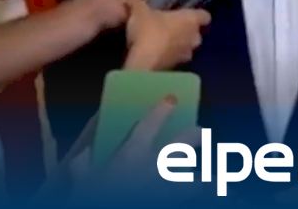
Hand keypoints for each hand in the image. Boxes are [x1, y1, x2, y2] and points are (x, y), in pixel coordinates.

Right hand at [70, 96, 201, 203]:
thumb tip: (85, 154)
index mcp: (133, 153)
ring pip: (198, 177)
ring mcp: (168, 187)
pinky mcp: (171, 202)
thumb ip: (83, 164)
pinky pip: (191, 198)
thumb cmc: (93, 199)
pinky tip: (207, 196)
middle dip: (196, 134)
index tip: (172, 99)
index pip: (152, 122)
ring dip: (206, 176)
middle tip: (200, 132)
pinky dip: (199, 196)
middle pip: (186, 141)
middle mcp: (156, 166)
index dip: (163, 109)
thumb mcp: (81, 181)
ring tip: (215, 177)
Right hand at [125, 0, 210, 69]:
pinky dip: (169, 55)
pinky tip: (156, 52)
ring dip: (178, 44)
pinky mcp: (177, 68)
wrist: (144, 63)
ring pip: (187, 47)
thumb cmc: (148, 31)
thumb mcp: (139, 12)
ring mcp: (187, 54)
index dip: (197, 14)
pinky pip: (176, 58)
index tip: (187, 13)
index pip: (204, 16)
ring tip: (162, 40)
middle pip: (196, 33)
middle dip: (186, 30)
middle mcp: (194, 37)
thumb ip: (135, 2)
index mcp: (191, 20)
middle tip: (171, 26)